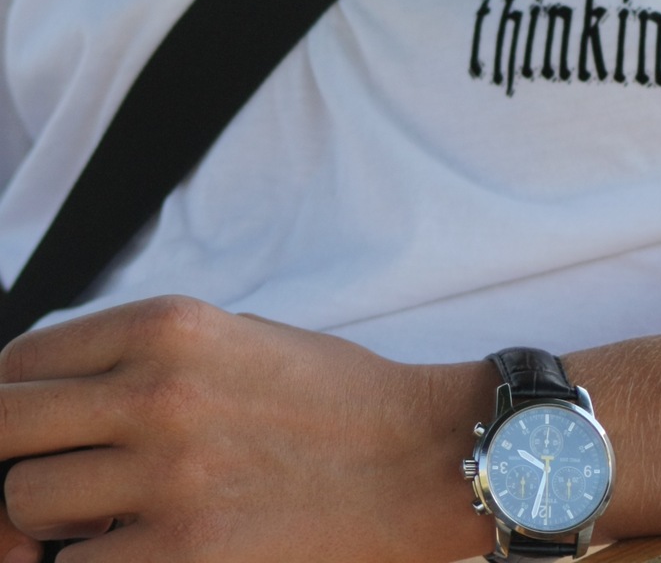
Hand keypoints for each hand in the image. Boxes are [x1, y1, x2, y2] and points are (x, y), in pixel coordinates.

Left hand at [0, 295, 486, 561]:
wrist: (416, 460)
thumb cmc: (327, 400)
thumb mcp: (232, 337)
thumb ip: (139, 358)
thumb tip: (43, 404)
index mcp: (169, 324)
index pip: (22, 359)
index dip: (5, 399)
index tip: (19, 428)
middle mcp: (157, 390)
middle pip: (4, 429)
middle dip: (7, 459)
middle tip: (35, 484)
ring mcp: (168, 475)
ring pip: (27, 504)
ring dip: (50, 523)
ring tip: (105, 520)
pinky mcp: (184, 555)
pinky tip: (130, 550)